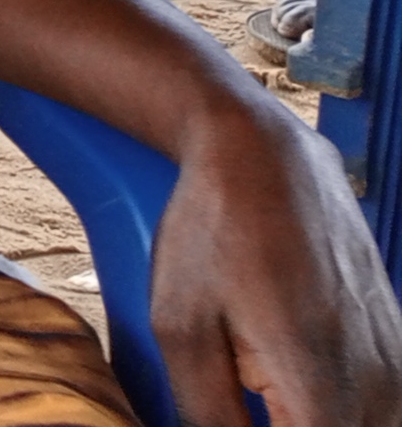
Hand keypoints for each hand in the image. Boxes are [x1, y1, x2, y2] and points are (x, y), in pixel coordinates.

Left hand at [146, 105, 401, 424]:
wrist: (268, 159)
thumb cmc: (215, 234)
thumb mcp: (181, 329)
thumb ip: (208, 413)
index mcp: (322, 381)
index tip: (237, 416)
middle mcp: (378, 380)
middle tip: (240, 398)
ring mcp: (397, 363)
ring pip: (370, 425)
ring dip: (310, 416)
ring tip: (259, 382)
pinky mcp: (399, 346)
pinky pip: (380, 407)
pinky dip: (337, 408)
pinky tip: (283, 383)